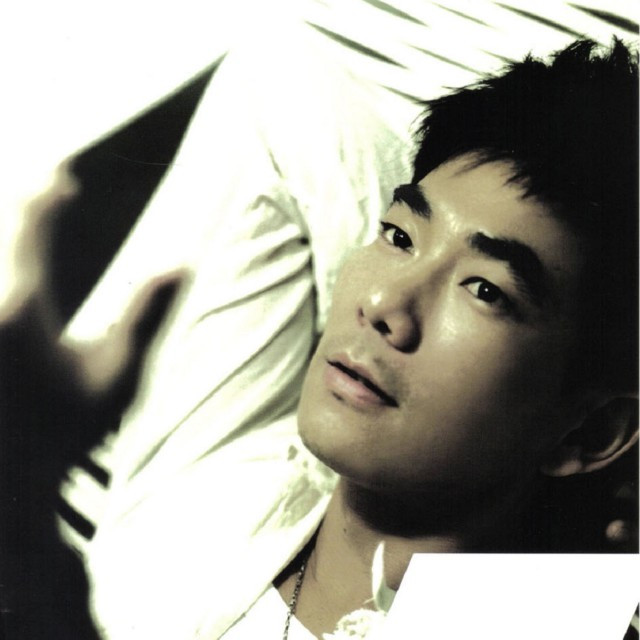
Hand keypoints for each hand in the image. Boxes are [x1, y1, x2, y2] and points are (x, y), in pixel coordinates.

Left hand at [0, 162, 183, 636]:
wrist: (11, 478)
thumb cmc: (66, 430)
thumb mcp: (118, 375)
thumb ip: (145, 316)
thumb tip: (179, 267)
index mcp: (24, 309)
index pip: (33, 234)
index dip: (48, 201)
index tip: (64, 181)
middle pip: (5, 245)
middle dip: (30, 215)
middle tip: (52, 197)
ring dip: (19, 248)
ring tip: (41, 231)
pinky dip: (8, 276)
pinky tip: (20, 279)